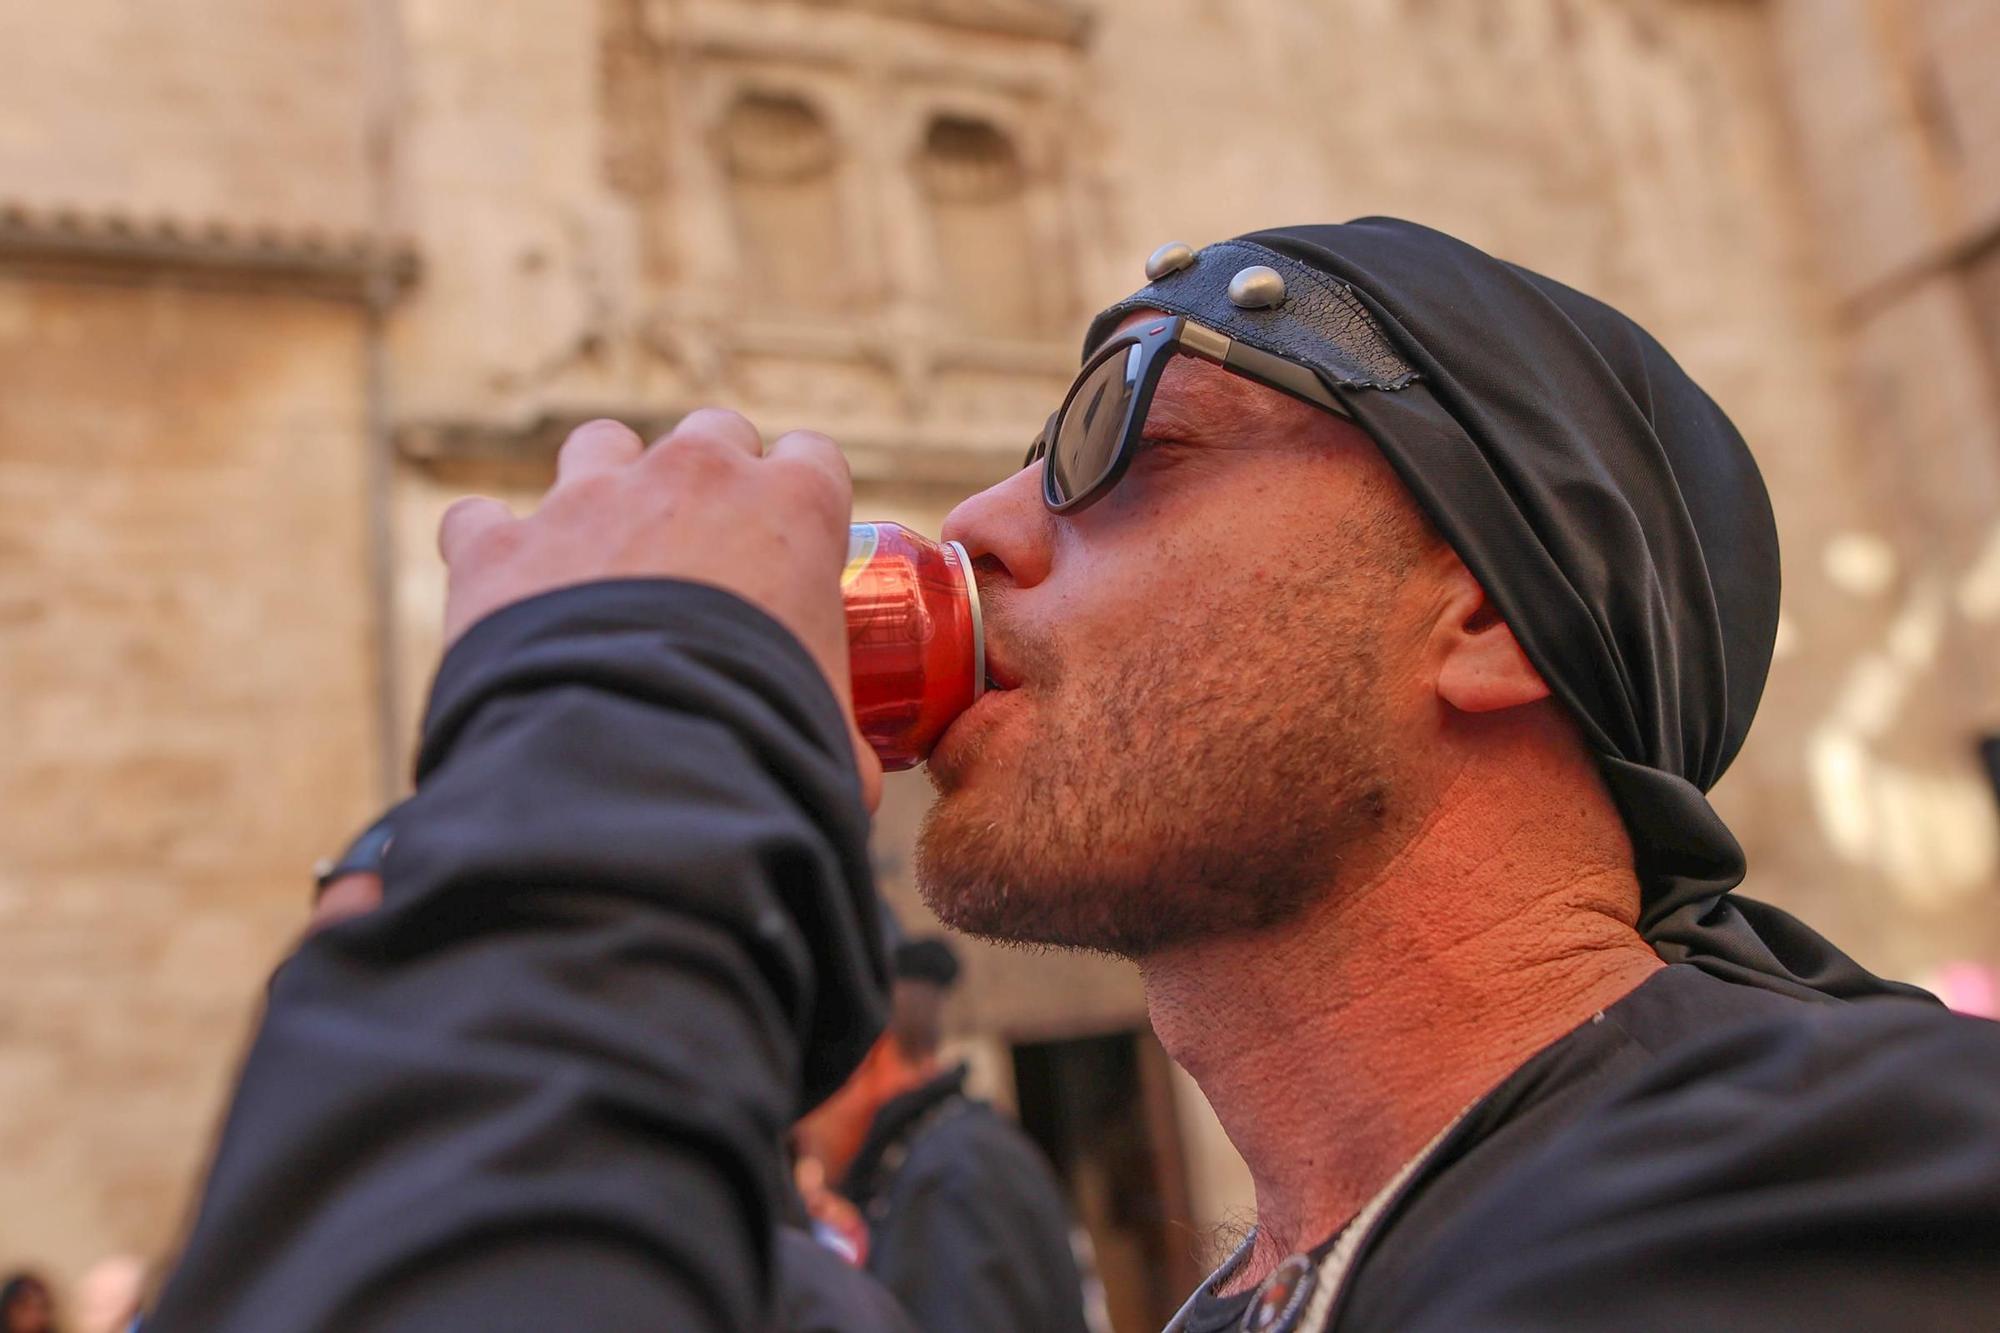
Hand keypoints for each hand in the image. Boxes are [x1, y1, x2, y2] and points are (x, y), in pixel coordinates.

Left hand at [438, 412, 882, 809]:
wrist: (630, 763)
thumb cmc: (759, 741)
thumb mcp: (829, 737)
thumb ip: (843, 739)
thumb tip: (860, 787)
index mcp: (792, 507)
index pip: (814, 458)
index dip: (806, 498)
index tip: (796, 546)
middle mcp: (691, 474)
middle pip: (711, 432)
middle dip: (709, 479)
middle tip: (706, 551)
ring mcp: (587, 499)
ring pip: (600, 445)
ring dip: (603, 487)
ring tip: (604, 556)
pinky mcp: (501, 545)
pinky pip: (483, 521)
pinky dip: (494, 552)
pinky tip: (505, 594)